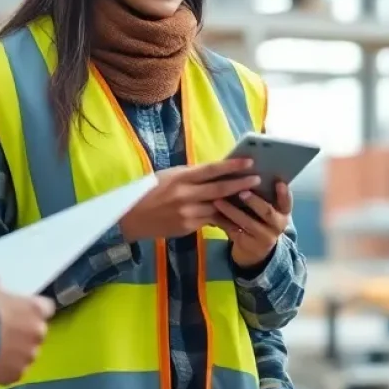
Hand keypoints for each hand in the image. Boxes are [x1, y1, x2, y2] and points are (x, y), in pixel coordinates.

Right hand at [0, 274, 54, 385]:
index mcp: (38, 310)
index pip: (46, 308)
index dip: (32, 311)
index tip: (21, 312)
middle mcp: (39, 332)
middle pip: (36, 332)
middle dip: (24, 333)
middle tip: (4, 334)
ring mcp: (30, 355)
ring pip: (26, 353)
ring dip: (16, 352)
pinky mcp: (18, 374)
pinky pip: (15, 371)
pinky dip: (6, 369)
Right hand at [119, 158, 260, 242]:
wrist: (131, 218)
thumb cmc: (151, 191)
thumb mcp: (170, 176)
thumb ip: (193, 175)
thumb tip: (218, 170)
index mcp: (181, 177)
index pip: (211, 170)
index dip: (232, 166)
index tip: (249, 161)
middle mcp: (185, 195)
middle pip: (220, 189)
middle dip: (241, 184)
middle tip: (258, 179)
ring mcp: (187, 213)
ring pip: (218, 207)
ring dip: (236, 202)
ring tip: (252, 196)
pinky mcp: (188, 227)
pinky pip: (210, 220)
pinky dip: (223, 215)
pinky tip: (236, 212)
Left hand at [215, 180, 291, 268]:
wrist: (256, 250)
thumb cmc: (261, 219)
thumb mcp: (269, 210)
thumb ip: (265, 196)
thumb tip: (250, 172)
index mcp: (284, 213)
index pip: (287, 202)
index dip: (284, 193)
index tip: (279, 182)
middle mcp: (277, 225)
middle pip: (267, 212)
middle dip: (255, 202)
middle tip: (242, 191)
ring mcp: (263, 237)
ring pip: (247, 222)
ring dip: (232, 211)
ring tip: (218, 200)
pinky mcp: (248, 244)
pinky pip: (234, 231)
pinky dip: (222, 221)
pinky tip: (212, 214)